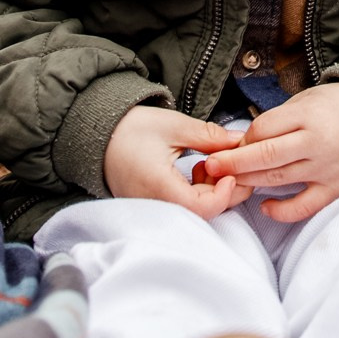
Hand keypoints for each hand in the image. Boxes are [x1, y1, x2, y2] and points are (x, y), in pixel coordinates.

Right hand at [103, 105, 245, 219]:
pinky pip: (184, 207)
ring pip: (195, 211)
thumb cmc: (131, 129)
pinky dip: (199, 191)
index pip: (202, 207)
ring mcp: (153, 209)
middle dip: (224, 190)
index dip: (224, 193)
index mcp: (158, 186)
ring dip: (213, 190)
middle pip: (202, 212)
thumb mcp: (173, 125)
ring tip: (211, 163)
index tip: (232, 171)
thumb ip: (209, 136)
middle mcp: (155, 204)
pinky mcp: (154, 206)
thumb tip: (239, 141)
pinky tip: (199, 170)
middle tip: (233, 165)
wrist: (99, 134)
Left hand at [201, 83, 338, 223]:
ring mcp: (326, 168)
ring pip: (278, 180)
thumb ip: (279, 120)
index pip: (263, 130)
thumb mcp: (307, 99)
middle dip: (232, 163)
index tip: (230, 144)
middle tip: (209, 167)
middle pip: (264, 156)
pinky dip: (282, 211)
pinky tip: (265, 207)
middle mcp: (316, 143)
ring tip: (229, 183)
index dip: (242, 139)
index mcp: (308, 116)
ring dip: (249, 182)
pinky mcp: (335, 188)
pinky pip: (304, 206)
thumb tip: (246, 141)